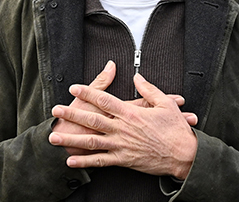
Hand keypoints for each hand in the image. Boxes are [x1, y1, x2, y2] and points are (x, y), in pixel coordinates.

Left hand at [48, 73, 197, 178]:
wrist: (184, 155)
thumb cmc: (175, 130)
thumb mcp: (165, 103)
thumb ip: (148, 89)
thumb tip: (137, 77)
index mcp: (131, 113)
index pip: (104, 100)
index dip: (88, 93)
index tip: (74, 87)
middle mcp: (123, 129)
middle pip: (92, 119)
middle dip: (72, 114)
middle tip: (55, 110)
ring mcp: (121, 145)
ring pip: (91, 142)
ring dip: (71, 140)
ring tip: (54, 137)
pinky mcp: (123, 160)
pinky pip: (101, 161)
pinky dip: (85, 161)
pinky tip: (70, 160)